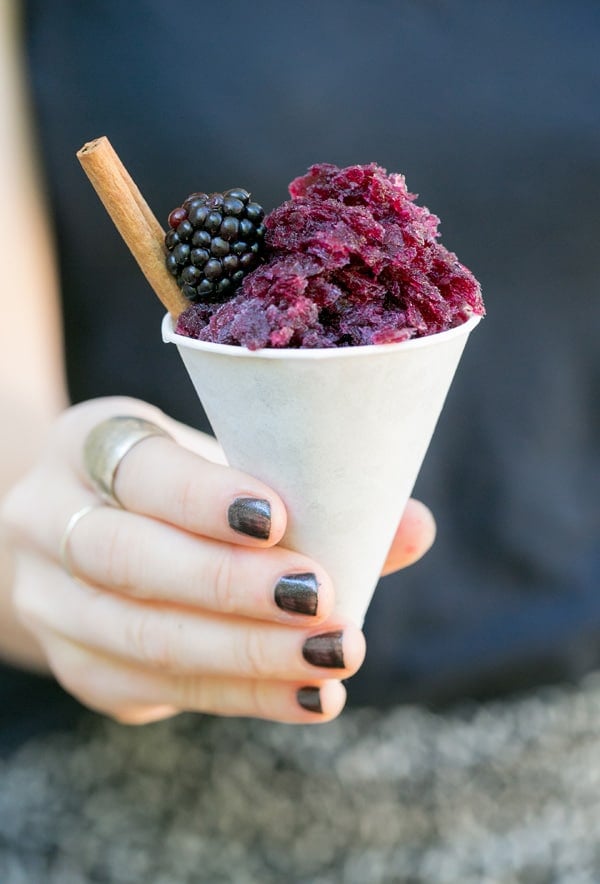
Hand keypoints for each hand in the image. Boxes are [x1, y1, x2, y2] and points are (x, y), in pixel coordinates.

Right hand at [2, 396, 434, 725]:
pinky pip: (157, 689)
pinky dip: (240, 695)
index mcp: (85, 444)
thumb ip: (311, 491)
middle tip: (324, 602)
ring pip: (141, 636)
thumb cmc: (178, 485)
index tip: (281, 518)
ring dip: (245, 655)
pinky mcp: (80, 665)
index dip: (204, 497)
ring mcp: (51, 601)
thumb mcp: (221, 465)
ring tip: (332, 659)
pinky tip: (306, 696)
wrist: (90, 531)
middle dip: (231, 588)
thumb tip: (415, 525)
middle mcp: (46, 519)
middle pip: (127, 560)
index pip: (138, 470)